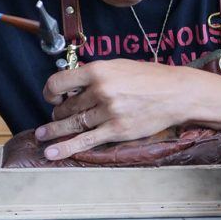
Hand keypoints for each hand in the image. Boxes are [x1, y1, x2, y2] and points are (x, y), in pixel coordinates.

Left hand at [35, 59, 188, 159]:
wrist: (177, 93)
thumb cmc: (150, 77)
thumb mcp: (118, 66)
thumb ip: (95, 74)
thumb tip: (74, 84)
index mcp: (98, 71)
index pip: (59, 82)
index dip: (51, 92)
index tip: (53, 97)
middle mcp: (100, 91)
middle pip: (67, 106)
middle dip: (59, 113)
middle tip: (57, 116)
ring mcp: (108, 112)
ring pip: (73, 124)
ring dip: (57, 130)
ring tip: (44, 135)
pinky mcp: (117, 130)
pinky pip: (85, 141)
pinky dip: (66, 148)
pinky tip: (52, 153)